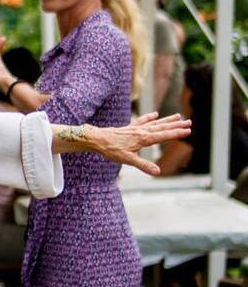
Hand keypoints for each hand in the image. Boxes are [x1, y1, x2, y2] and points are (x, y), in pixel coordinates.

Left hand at [59, 112, 191, 174]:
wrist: (96, 139)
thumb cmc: (111, 150)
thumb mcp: (128, 160)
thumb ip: (143, 166)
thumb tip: (158, 172)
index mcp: (144, 139)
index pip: (164, 135)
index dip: (176, 133)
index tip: (188, 130)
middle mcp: (142, 131)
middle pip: (162, 127)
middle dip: (176, 125)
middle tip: (189, 122)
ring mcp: (135, 128)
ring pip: (155, 123)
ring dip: (167, 120)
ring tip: (178, 116)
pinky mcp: (129, 128)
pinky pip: (142, 121)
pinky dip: (149, 118)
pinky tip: (155, 114)